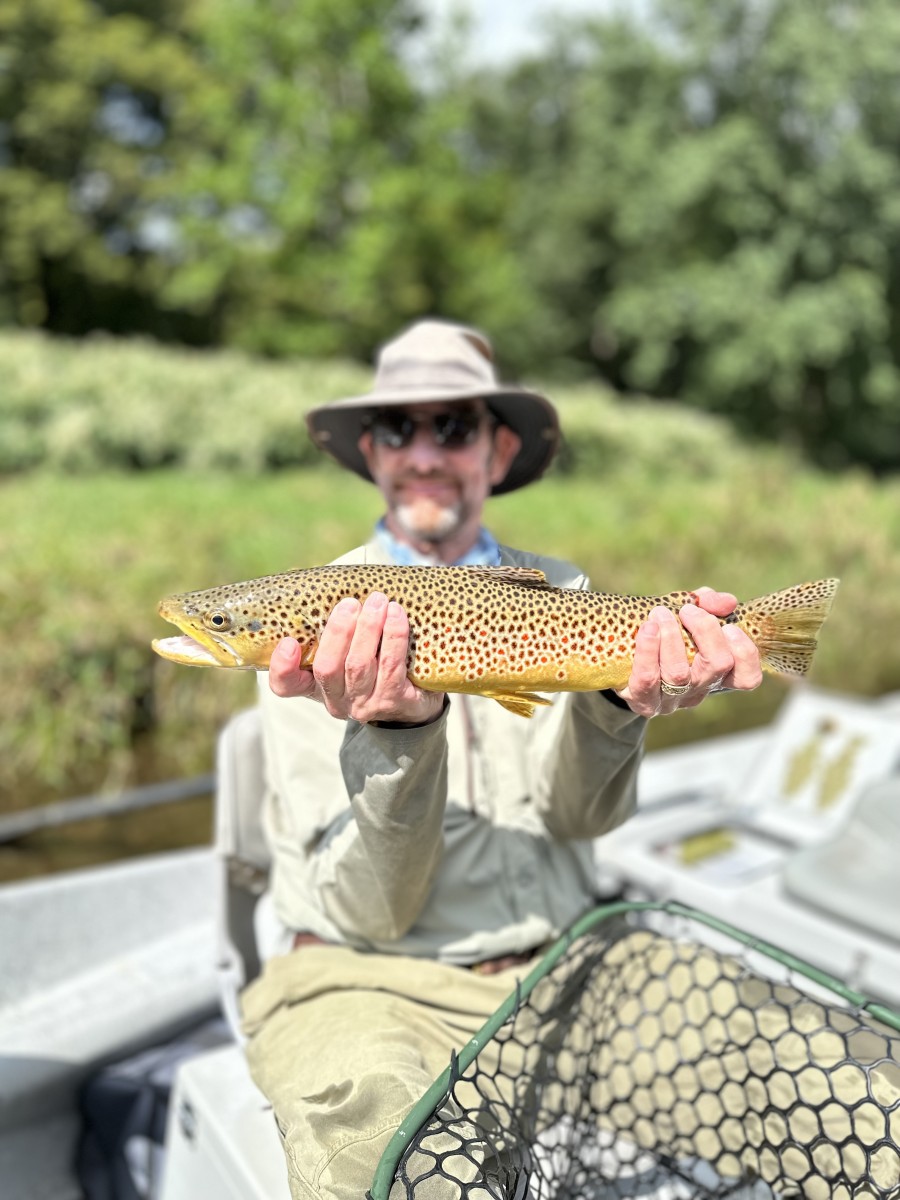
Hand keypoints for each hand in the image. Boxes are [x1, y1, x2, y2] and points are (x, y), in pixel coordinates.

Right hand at [267, 592, 445, 726]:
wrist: (416, 694)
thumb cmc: (375, 659)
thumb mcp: (347, 647)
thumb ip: (330, 622)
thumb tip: (315, 580)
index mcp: (316, 685)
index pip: (286, 685)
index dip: (282, 667)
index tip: (289, 642)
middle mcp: (337, 700)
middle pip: (327, 669)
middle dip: (338, 632)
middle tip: (351, 604)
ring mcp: (365, 705)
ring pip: (359, 665)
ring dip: (368, 628)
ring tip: (378, 601)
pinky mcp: (394, 702)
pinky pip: (391, 666)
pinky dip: (394, 636)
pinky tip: (396, 615)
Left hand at [615, 586, 762, 717]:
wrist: (621, 662)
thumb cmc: (663, 635)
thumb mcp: (687, 616)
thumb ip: (708, 605)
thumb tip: (727, 601)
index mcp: (717, 674)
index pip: (747, 678)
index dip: (744, 652)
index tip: (728, 626)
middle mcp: (699, 689)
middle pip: (717, 666)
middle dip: (705, 630)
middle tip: (688, 610)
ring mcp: (672, 699)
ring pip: (680, 673)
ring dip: (672, 636)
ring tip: (660, 614)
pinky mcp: (644, 701)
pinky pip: (647, 679)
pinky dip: (648, 650)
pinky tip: (647, 628)